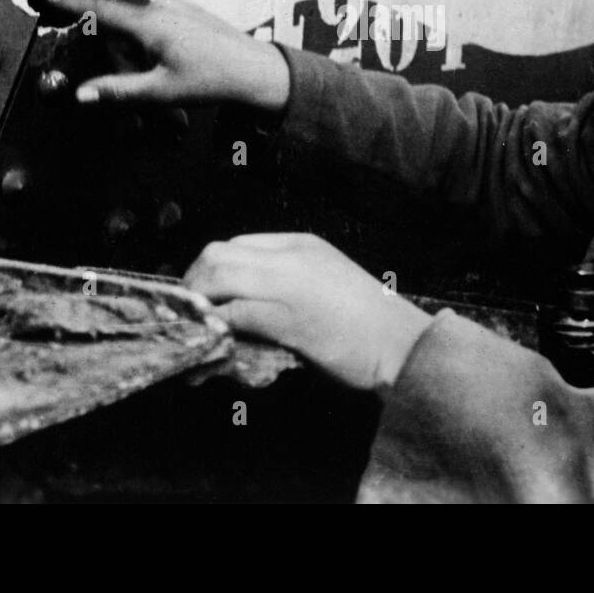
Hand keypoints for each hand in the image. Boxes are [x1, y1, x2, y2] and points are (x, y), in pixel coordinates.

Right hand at [44, 0, 290, 110]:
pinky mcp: (187, 10)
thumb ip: (118, 92)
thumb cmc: (211, 80)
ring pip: (139, 29)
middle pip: (120, 29)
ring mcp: (176, 6)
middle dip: (122, 56)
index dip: (71, 4)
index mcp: (150, 24)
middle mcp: (161, 7)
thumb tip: (82, 94)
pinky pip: (157, 25)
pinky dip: (155, 45)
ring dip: (140, 53)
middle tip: (144, 82)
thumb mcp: (161, 92)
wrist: (255, 69)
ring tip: (168, 74)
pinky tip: (180, 63)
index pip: (101, 10)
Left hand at [184, 233, 433, 393]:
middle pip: (217, 254)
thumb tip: (244, 301)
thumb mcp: (326, 281)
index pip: (235, 244)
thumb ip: (288, 280)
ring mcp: (288, 284)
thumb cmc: (369, 322)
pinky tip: (212, 348)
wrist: (403, 344)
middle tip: (190, 315)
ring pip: (218, 278)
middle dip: (194, 284)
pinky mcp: (287, 319)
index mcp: (302, 244)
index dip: (209, 271)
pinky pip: (235, 315)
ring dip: (198, 307)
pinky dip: (216, 329)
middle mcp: (291, 256)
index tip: (201, 297)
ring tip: (194, 332)